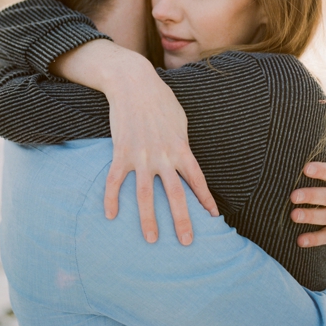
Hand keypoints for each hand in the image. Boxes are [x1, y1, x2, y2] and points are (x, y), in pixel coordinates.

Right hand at [103, 65, 218, 245]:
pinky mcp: (121, 151)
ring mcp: (141, 156)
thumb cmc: (159, 99)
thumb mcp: (179, 120)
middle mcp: (163, 156)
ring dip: (148, 219)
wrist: (133, 82)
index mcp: (181, 147)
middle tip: (186, 242)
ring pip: (144, 194)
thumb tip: (183, 158)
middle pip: (175, 195)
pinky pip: (114, 180)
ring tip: (151, 239)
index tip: (214, 218)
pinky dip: (111, 198)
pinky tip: (110, 215)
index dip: (205, 199)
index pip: (197, 180)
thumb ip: (181, 142)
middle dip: (182, 220)